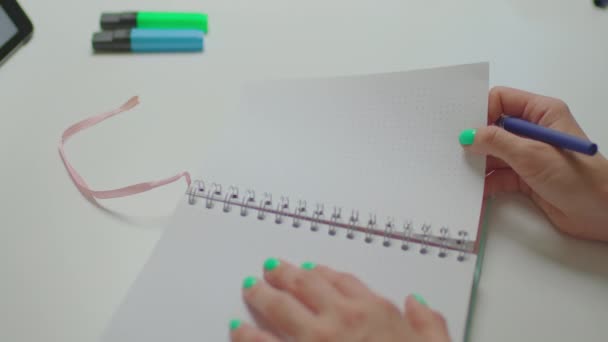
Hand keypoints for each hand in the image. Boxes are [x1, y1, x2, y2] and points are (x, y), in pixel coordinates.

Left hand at [230, 258, 449, 341]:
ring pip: (280, 308)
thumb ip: (428, 322)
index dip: (321, 273)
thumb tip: (418, 304)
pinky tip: (238, 330)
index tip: (311, 270)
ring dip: (262, 295)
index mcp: (372, 311)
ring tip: (250, 287)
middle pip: (304, 285)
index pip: (341, 280)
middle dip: (284, 274)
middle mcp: (339, 320)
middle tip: (270, 269)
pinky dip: (249, 336)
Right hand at [460, 86, 607, 241]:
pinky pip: (497, 175)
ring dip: (477, 163)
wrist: (600, 213)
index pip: (501, 100)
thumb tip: (467, 136)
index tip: (462, 126)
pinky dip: (485, 182)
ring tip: (456, 171)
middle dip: (474, 139)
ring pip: (493, 153)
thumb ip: (496, 142)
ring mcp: (528, 155)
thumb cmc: (576, 176)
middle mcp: (533, 131)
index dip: (480, 111)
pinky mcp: (525, 178)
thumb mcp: (531, 154)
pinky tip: (471, 189)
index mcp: (540, 113)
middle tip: (451, 148)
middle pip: (493, 127)